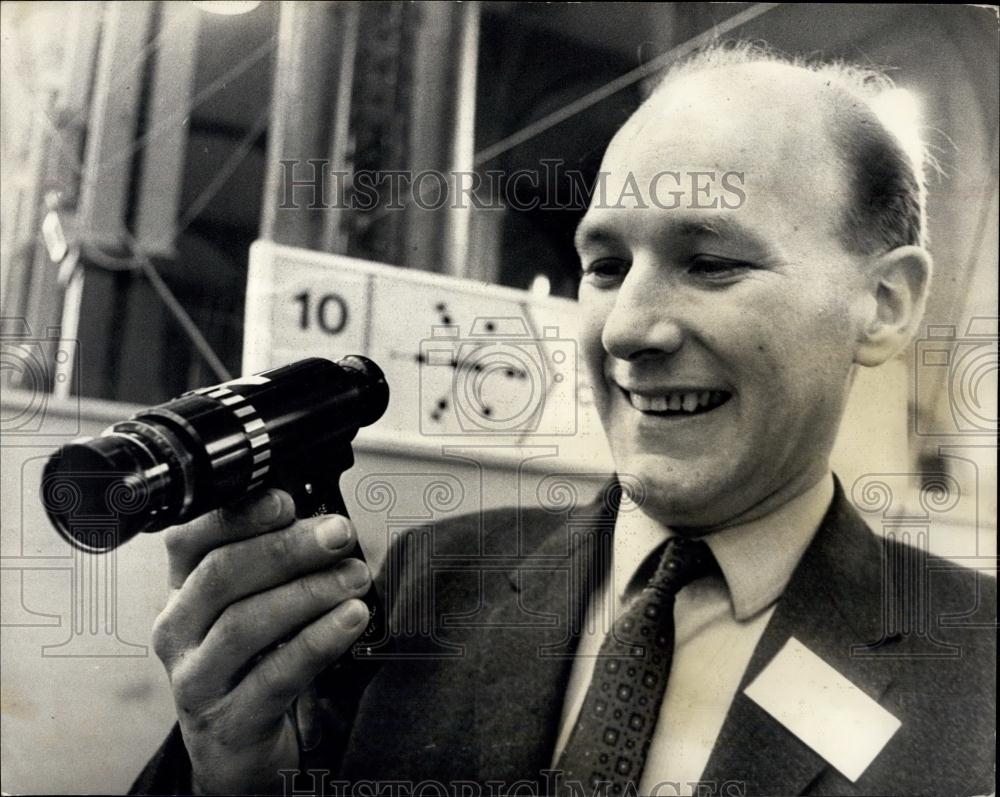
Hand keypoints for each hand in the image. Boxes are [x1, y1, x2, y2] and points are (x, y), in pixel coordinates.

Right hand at [151, 489, 370, 794]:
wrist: (239, 747)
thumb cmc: (255, 661)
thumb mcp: (256, 606)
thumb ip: (278, 566)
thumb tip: (328, 525)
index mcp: (182, 590)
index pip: (190, 540)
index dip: (237, 516)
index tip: (285, 501)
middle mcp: (177, 630)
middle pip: (221, 575)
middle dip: (286, 548)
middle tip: (340, 534)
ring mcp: (196, 679)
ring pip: (244, 624)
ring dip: (308, 593)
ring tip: (355, 578)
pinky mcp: (229, 721)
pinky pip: (275, 675)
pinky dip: (318, 641)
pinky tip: (351, 619)